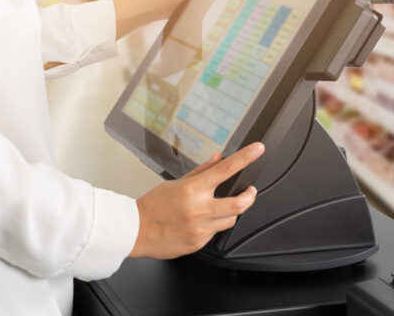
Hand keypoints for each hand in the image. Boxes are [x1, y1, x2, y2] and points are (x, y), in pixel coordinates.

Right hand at [129, 142, 263, 259]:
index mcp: (193, 189)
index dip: (246, 158)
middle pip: (239, 203)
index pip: (226, 169)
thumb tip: (218, 158)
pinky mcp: (198, 243)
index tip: (257, 149)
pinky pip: (215, 234)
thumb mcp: (176, 182)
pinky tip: (200, 223)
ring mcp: (200, 228)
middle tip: (250, 191)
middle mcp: (199, 209)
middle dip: (249, 196)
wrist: (135, 231)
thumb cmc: (153, 206)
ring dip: (230, 213)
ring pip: (231, 220)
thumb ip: (202, 171)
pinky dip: (212, 226)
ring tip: (219, 209)